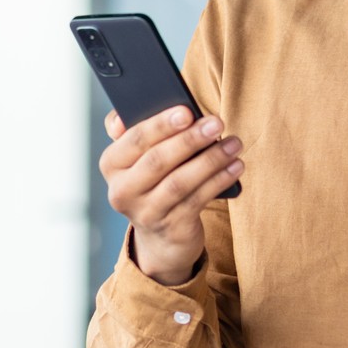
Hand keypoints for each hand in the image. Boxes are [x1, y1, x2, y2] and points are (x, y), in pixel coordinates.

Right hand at [100, 105, 244, 285]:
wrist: (161, 235)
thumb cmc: (153, 179)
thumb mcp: (138, 157)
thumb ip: (134, 130)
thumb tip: (125, 116)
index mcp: (111, 164)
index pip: (134, 140)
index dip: (160, 125)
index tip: (187, 111)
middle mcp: (122, 191)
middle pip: (157, 161)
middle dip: (190, 139)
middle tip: (217, 123)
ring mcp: (145, 213)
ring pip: (180, 182)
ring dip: (211, 160)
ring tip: (234, 144)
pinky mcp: (171, 228)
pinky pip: (198, 199)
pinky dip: (219, 180)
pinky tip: (235, 166)